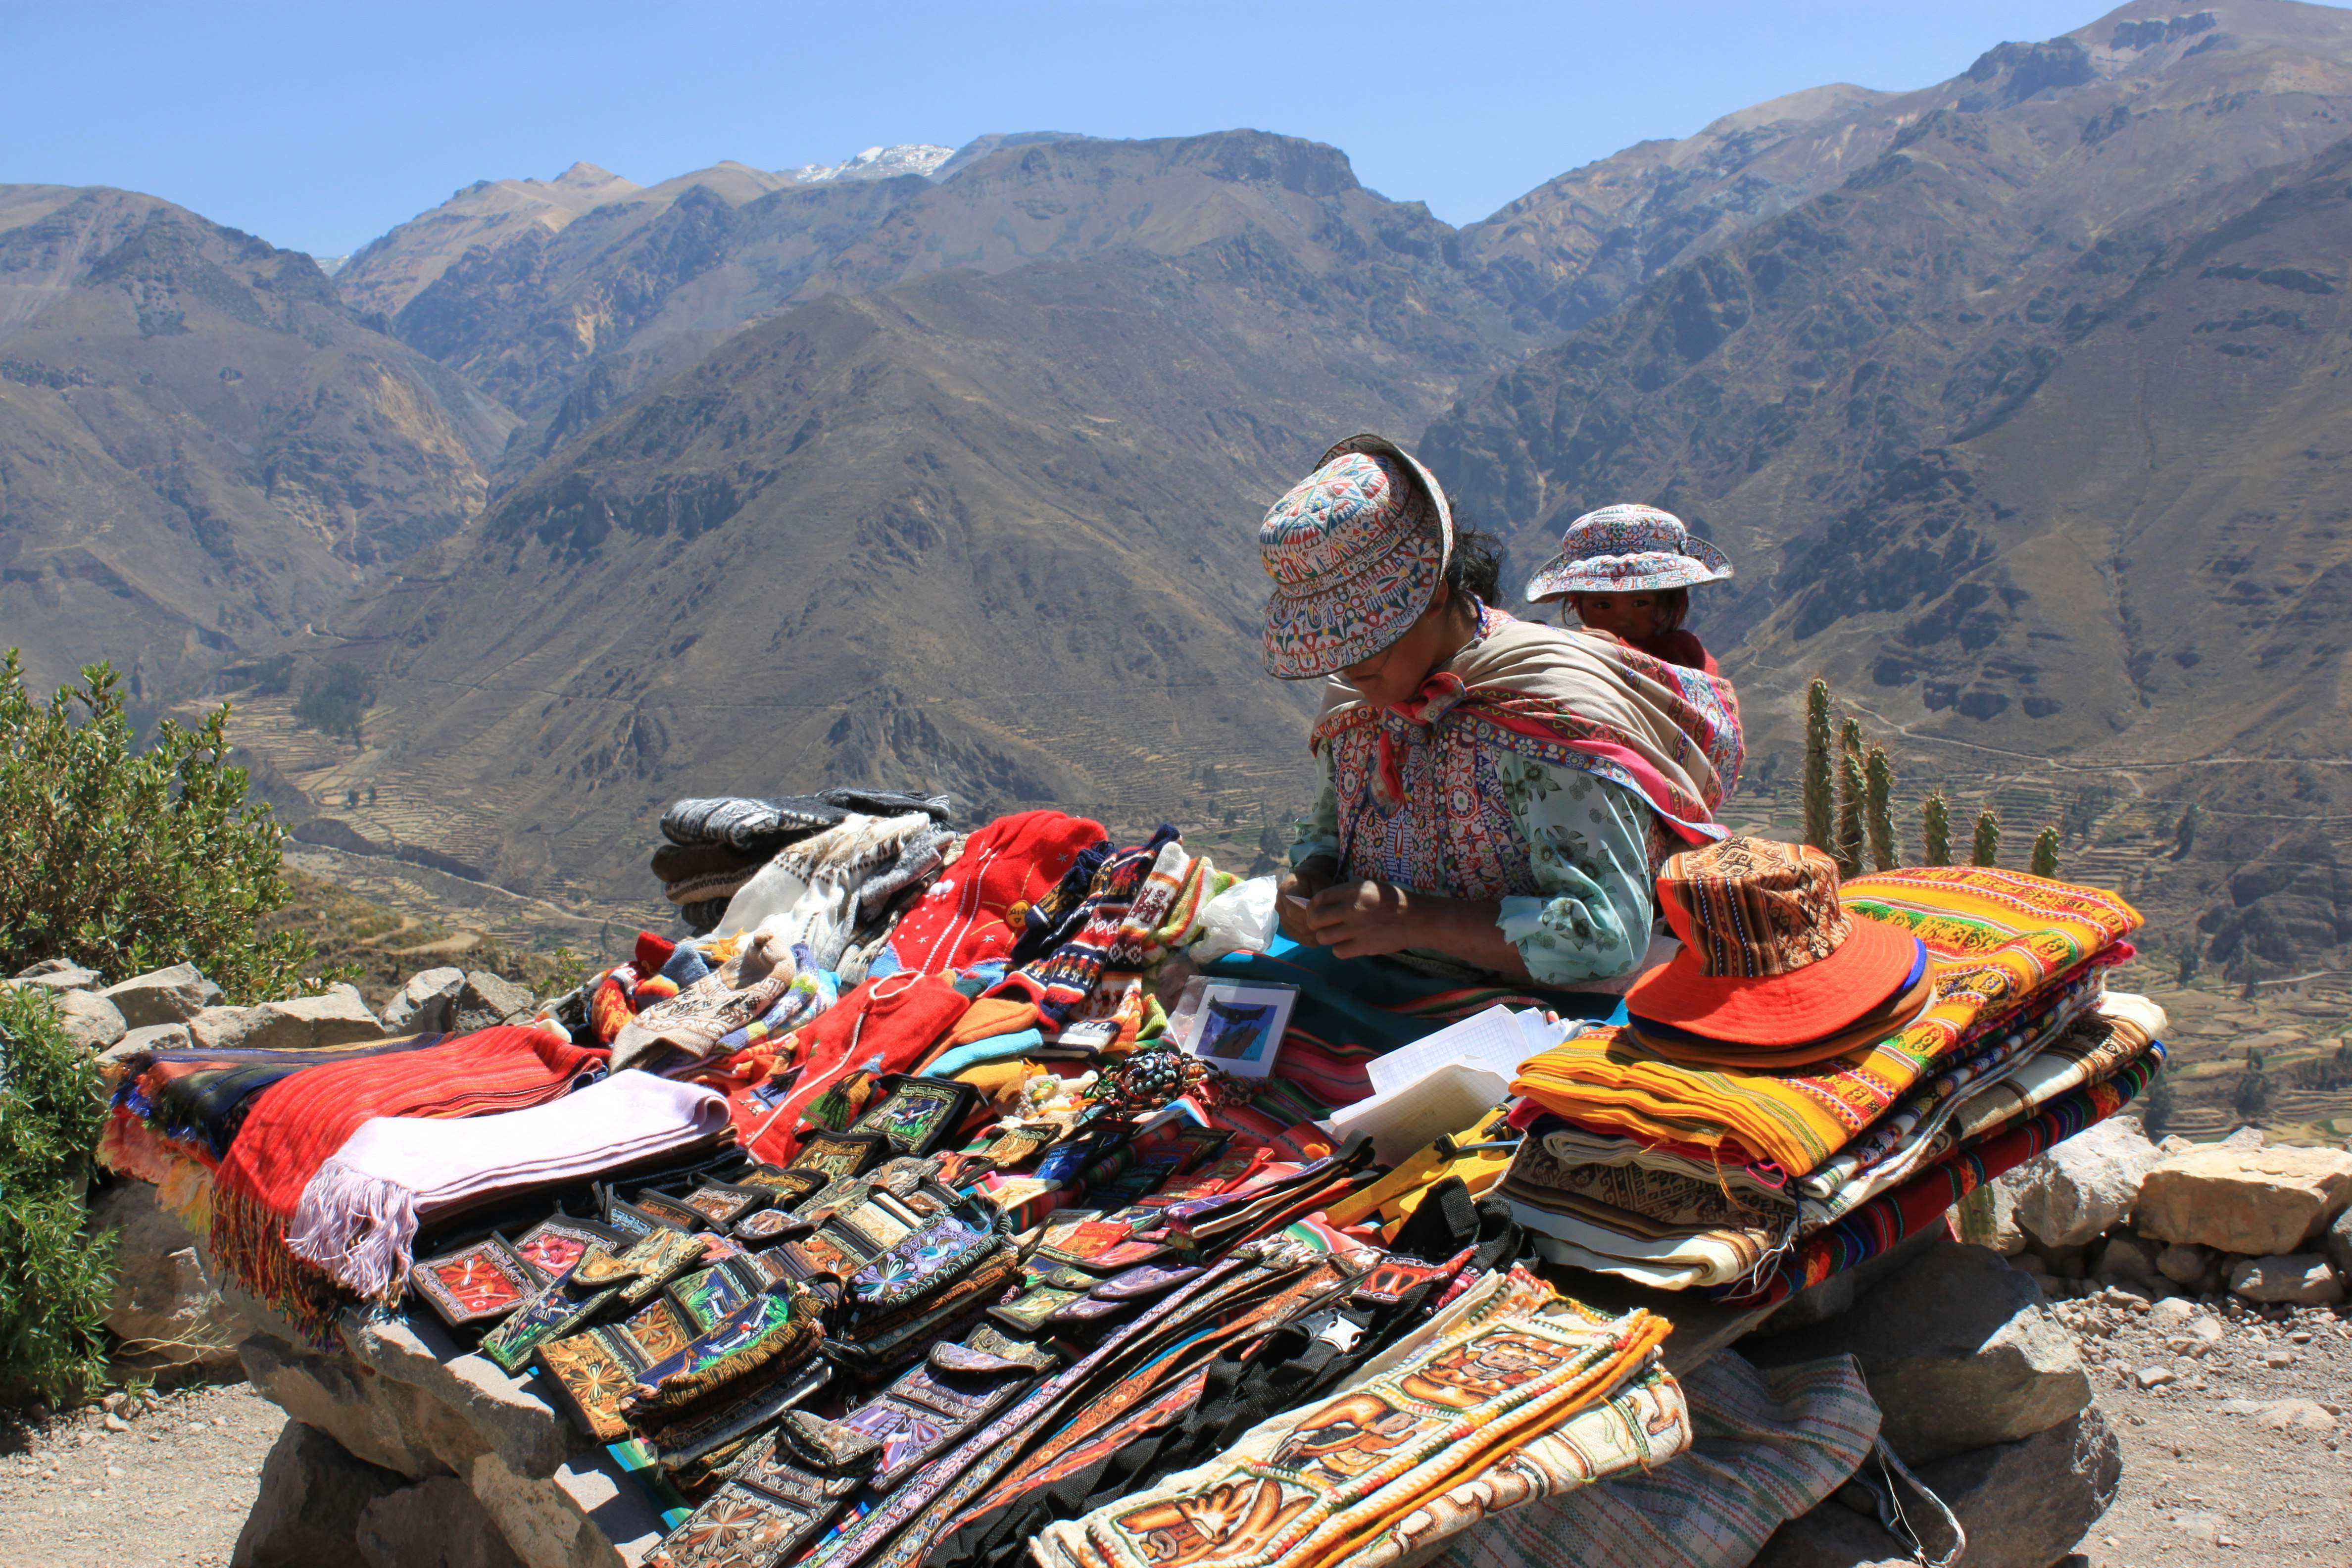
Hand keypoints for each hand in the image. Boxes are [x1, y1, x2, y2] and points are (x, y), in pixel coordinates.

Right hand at [1278, 857, 1337, 944]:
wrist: (1305, 882)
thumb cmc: (1315, 880)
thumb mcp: (1320, 882)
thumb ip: (1320, 899)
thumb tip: (1322, 916)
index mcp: (1286, 890)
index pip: (1293, 910)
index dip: (1309, 917)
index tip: (1325, 916)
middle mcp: (1280, 906)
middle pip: (1298, 925)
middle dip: (1315, 927)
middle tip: (1331, 925)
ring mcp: (1282, 919)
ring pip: (1299, 934)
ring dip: (1315, 935)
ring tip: (1328, 928)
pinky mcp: (1288, 929)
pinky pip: (1300, 939)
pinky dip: (1313, 939)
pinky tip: (1322, 932)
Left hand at [1302, 879, 1422, 959]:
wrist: (1414, 919)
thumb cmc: (1391, 900)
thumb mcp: (1367, 887)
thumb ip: (1345, 894)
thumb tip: (1322, 905)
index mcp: (1352, 891)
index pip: (1319, 899)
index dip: (1312, 906)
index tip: (1314, 910)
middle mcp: (1352, 909)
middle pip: (1316, 919)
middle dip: (1314, 922)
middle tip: (1320, 924)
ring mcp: (1357, 930)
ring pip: (1323, 937)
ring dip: (1325, 936)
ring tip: (1333, 935)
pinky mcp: (1364, 947)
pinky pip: (1338, 951)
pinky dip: (1339, 949)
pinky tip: (1346, 944)